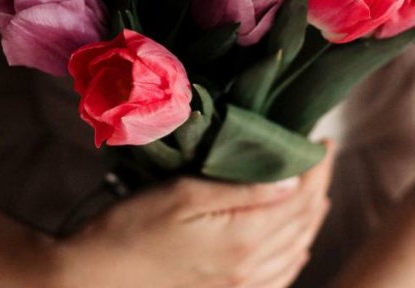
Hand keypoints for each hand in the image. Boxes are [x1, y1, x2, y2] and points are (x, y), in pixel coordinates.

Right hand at [50, 141, 334, 287]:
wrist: (93, 280)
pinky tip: (296, 244)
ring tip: (316, 191)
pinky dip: (296, 255)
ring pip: (297, 251)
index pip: (301, 198)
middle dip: (318, 187)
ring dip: (312, 219)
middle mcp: (252, 269)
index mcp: (245, 240)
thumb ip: (242, 190)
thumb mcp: (182, 195)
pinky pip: (280, 279)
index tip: (321, 141)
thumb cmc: (130, 230)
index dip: (317, 167)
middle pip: (304, 224)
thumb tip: (293, 179)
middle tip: (320, 158)